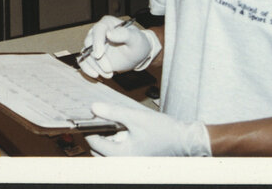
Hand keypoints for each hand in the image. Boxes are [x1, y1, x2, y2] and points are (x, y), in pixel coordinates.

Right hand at [78, 14, 160, 78]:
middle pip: (89, 43)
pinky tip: (95, 75)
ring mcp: (93, 44)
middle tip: (109, 70)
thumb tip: (109, 33)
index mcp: (107, 23)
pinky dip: (87, 69)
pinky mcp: (91, 56)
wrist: (137, 55)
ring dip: (95, 67)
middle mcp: (97, 32)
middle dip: (98, 59)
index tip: (99, 55)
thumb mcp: (135, 39)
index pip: (98, 30)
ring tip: (109, 74)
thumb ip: (124, 34)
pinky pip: (83, 61)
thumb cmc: (137, 43)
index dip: (97, 42)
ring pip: (86, 54)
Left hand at [84, 102, 210, 156]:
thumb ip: (114, 113)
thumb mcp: (136, 117)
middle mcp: (124, 162)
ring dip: (104, 139)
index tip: (86, 116)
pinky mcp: (135, 159)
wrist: (185, 140)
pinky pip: (117, 153)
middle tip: (96, 118)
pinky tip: (119, 129)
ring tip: (109, 123)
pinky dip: (114, 142)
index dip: (88, 129)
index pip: (95, 143)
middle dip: (95, 135)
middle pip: (97, 150)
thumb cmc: (164, 131)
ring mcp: (129, 162)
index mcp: (122, 155)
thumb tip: (94, 108)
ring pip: (106, 153)